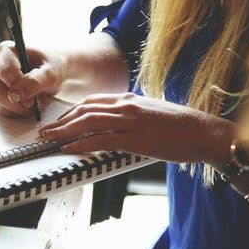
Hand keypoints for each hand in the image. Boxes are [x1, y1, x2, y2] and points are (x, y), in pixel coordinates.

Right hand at [0, 41, 65, 116]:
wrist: (48, 71)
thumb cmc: (50, 68)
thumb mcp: (51, 74)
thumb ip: (35, 82)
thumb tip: (16, 94)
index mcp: (6, 49)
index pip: (6, 74)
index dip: (20, 90)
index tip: (34, 99)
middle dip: (18, 103)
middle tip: (35, 104)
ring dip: (17, 108)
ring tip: (33, 101)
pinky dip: (14, 110)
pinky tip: (25, 104)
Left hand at [39, 92, 230, 162]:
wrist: (203, 132)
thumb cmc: (182, 127)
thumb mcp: (152, 113)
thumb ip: (133, 116)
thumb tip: (119, 125)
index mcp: (130, 99)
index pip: (92, 101)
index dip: (72, 111)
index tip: (60, 120)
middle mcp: (127, 106)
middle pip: (84, 110)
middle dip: (61, 121)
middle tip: (45, 131)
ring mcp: (130, 121)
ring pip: (88, 122)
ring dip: (64, 131)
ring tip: (49, 139)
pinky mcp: (135, 138)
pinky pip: (100, 140)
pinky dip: (81, 144)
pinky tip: (68, 149)